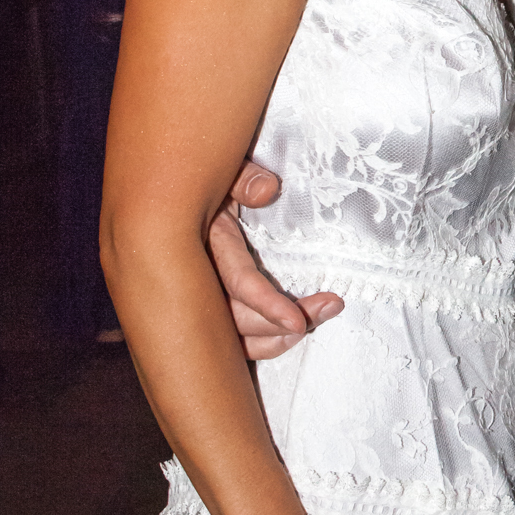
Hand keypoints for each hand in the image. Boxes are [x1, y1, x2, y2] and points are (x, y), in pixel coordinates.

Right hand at [208, 162, 344, 360]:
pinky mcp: (217, 305)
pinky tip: (293, 334)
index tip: (298, 322)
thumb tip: (267, 190)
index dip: (266, 304)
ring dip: (278, 336)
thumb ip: (243, 178)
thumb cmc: (216, 180)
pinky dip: (266, 343)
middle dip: (281, 325)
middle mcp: (202, 275)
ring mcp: (206, 294)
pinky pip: (236, 339)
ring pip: (236, 335)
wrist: (185, 192)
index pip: (236, 281)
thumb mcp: (226, 171)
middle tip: (329, 308)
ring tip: (319, 318)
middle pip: (236, 319)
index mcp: (206, 241)